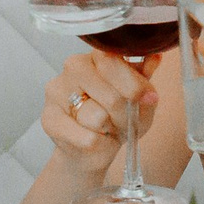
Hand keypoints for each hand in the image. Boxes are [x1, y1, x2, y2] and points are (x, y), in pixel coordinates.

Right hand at [42, 50, 159, 174]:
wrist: (93, 148)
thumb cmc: (116, 118)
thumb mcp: (139, 100)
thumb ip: (145, 80)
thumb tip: (154, 58)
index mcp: (97, 55)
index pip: (114, 62)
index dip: (134, 86)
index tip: (146, 99)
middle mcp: (73, 66)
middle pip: (110, 95)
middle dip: (124, 114)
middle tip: (123, 121)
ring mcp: (57, 91)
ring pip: (97, 117)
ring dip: (110, 129)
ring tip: (107, 128)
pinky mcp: (49, 118)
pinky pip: (86, 137)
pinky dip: (97, 144)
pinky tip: (93, 139)